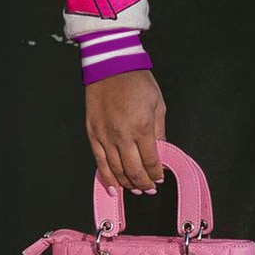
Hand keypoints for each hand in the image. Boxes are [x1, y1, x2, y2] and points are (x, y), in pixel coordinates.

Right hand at [86, 70, 165, 193]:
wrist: (110, 65)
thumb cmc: (136, 81)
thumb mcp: (158, 105)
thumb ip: (159, 132)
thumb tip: (161, 152)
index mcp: (142, 127)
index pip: (150, 161)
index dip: (156, 174)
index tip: (159, 177)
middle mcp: (122, 135)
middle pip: (134, 170)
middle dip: (143, 183)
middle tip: (149, 189)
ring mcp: (105, 136)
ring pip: (116, 170)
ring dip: (127, 183)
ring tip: (135, 189)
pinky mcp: (93, 134)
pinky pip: (100, 162)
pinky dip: (107, 177)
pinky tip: (113, 187)